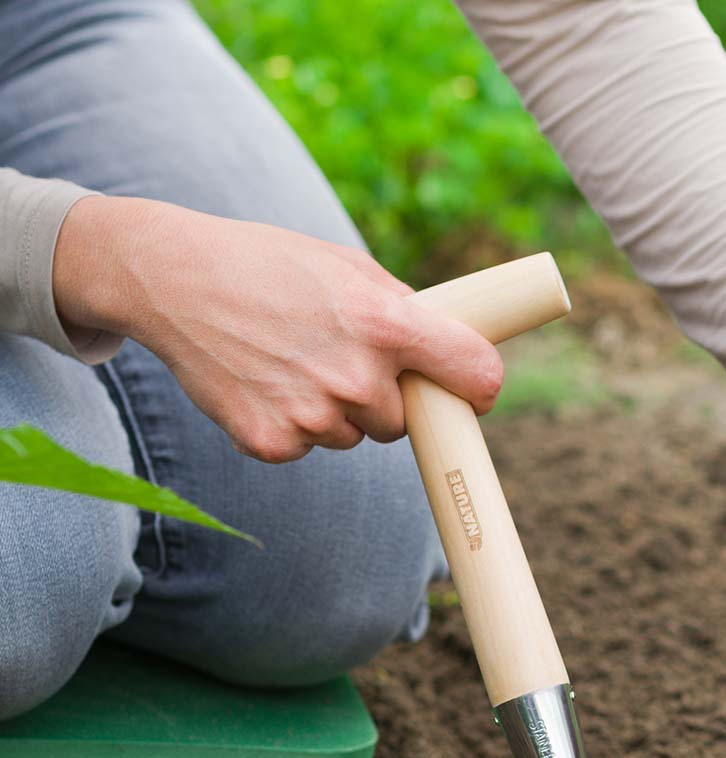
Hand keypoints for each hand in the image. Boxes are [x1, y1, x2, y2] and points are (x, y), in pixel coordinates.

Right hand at [52, 195, 502, 461]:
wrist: (173, 278)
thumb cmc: (272, 266)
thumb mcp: (348, 269)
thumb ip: (406, 313)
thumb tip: (458, 355)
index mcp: (388, 322)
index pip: (477, 376)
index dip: (477, 388)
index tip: (469, 393)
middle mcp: (357, 375)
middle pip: (404, 420)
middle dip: (383, 397)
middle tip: (337, 356)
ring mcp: (313, 415)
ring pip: (354, 436)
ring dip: (335, 411)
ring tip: (290, 360)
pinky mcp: (272, 441)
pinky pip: (308, 448)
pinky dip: (291, 425)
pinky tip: (263, 381)